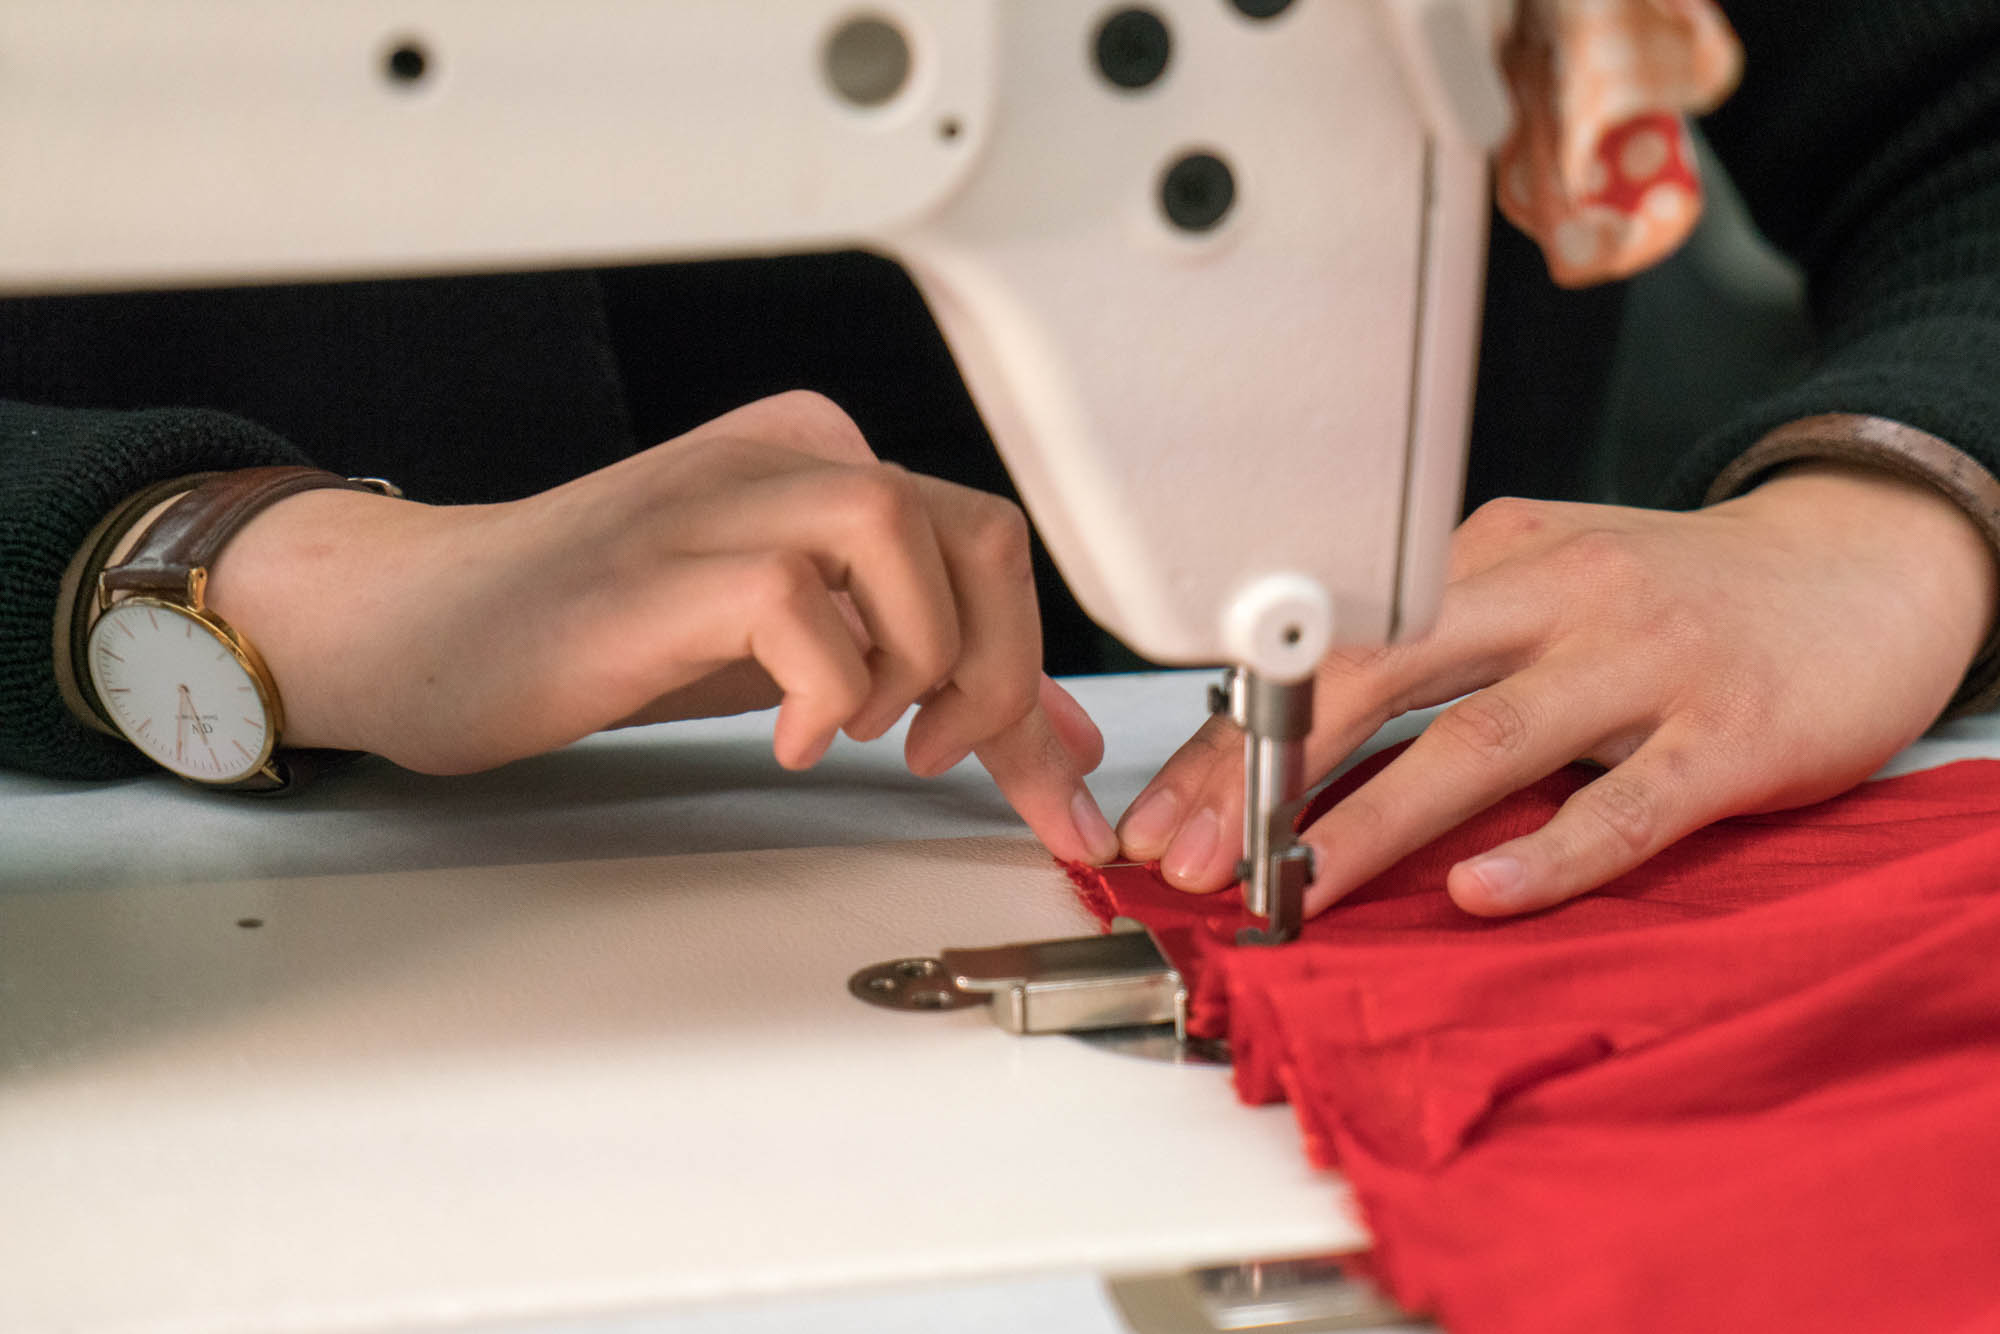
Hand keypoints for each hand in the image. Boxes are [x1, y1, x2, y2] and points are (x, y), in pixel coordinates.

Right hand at [203, 391, 1119, 862]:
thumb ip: (925, 674)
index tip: (1041, 785)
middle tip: (940, 748)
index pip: (985, 538)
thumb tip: (1057, 736)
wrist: (425, 626)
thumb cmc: (601, 633)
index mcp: (818, 459)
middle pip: (977, 529)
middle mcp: (780, 457)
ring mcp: (716, 502)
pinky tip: (787, 736)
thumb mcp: (794, 650)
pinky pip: (797, 602)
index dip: (1031, 666)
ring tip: (861, 727)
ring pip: (899, 530)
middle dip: (999, 669)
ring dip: (915, 659)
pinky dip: (822, 689)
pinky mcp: (661, 567)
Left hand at [1117, 464, 1999, 914]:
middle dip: (1267, 775)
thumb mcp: (1545, 580)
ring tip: (1296, 884)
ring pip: (1483, 740)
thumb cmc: (1680, 591)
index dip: (1236, 735)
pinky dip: (1548, 853)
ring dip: (1374, 820)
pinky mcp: (1727, 732)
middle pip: (1376, 678)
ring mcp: (1640, 660)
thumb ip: (1439, 640)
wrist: (1864, 562)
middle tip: (1192, 856)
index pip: (1333, 648)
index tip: (1167, 812)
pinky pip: (1624, 802)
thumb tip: (1294, 723)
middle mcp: (1553, 595)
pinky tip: (1480, 894)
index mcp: (1489, 558)